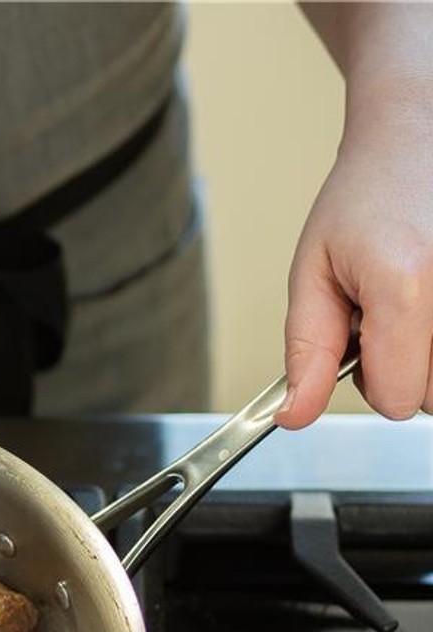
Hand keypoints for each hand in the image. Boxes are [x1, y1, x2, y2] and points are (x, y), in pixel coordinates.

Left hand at [281, 8, 432, 428]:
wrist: (419, 133)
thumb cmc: (365, 195)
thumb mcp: (314, 273)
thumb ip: (305, 352)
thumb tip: (294, 417)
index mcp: (405, 285)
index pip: (396, 400)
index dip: (370, 384)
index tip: (361, 343)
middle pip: (432, 398)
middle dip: (405, 371)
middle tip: (389, 317)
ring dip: (429, 355)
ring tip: (411, 303)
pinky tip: (431, 296)